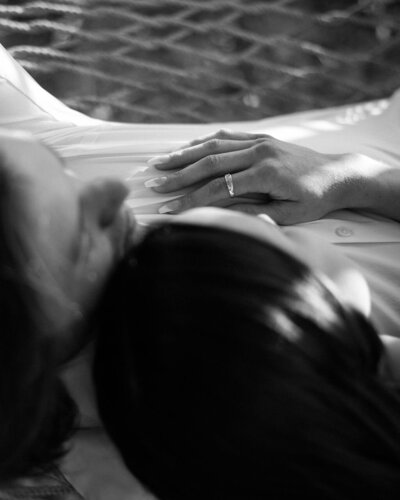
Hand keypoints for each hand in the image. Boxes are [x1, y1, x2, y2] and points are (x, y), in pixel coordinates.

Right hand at [145, 130, 364, 223]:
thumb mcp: (290, 215)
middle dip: (178, 174)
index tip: (168, 209)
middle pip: (210, 162)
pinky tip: (188, 147)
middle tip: (153, 182)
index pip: (218, 188)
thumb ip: (256, 214)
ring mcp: (260, 141)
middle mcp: (259, 152)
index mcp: (265, 174)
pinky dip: (205, 141)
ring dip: (185, 153)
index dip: (190, 200)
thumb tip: (221, 216)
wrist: (339, 174)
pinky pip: (228, 136)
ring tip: (160, 161)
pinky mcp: (261, 137)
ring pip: (214, 145)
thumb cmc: (316, 199)